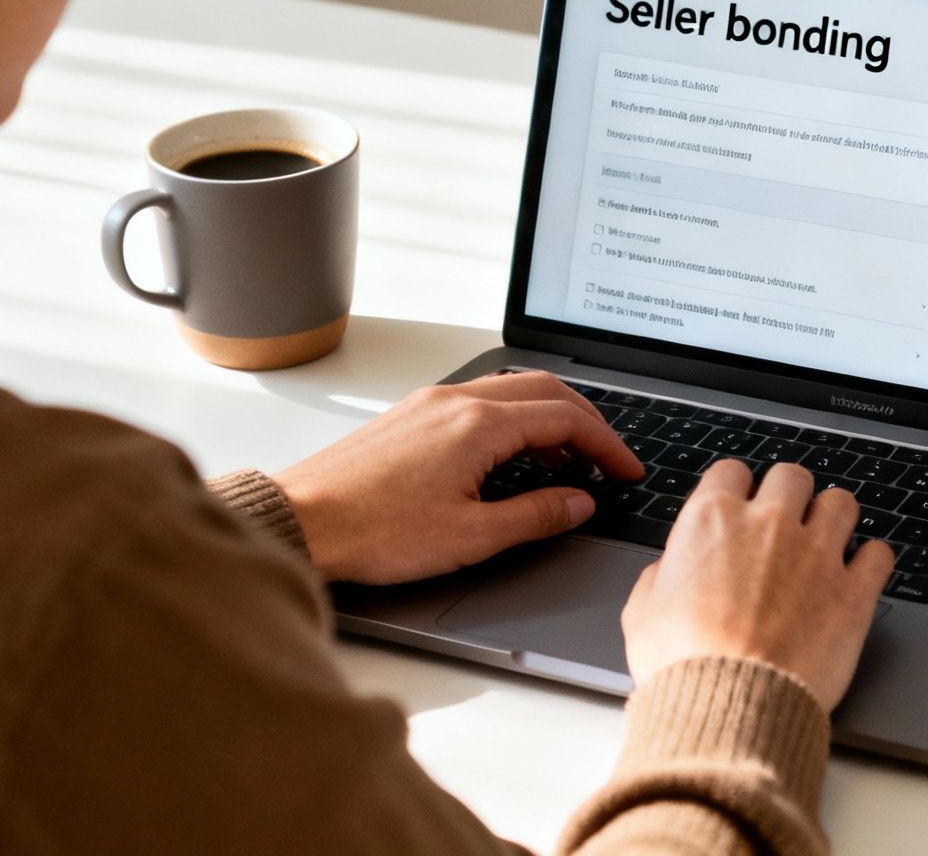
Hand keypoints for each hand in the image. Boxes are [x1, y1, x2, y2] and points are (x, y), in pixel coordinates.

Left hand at [272, 372, 644, 584]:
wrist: (300, 522)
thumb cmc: (373, 531)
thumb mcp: (470, 537)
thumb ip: (535, 516)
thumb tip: (578, 502)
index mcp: (478, 425)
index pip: (567, 418)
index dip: (607, 445)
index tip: (626, 471)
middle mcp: (454, 400)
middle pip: (544, 390)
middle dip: (586, 422)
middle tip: (607, 459)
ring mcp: (428, 402)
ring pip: (510, 391)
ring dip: (548, 417)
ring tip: (566, 460)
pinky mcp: (409, 415)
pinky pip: (478, 401)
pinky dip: (512, 420)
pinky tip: (511, 455)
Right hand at [621, 461, 895, 712]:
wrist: (729, 707)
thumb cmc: (682, 664)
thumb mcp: (643, 612)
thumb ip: (661, 576)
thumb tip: (669, 571)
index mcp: (712, 519)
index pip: (731, 471)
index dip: (735, 491)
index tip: (739, 507)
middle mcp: (768, 524)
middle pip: (791, 476)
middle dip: (788, 496)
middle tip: (784, 523)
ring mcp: (816, 553)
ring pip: (841, 502)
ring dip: (833, 518)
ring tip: (826, 541)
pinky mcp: (853, 592)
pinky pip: (879, 553)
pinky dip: (871, 560)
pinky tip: (860, 573)